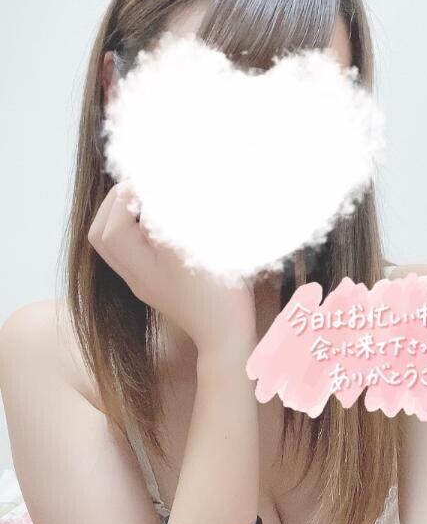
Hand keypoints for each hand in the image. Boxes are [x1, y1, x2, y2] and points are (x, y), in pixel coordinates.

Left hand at [87, 180, 256, 353]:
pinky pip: (132, 251)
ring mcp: (145, 282)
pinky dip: (138, 230)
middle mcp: (135, 276)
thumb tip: (153, 193)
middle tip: (142, 188)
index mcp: (141, 269)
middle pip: (102, 235)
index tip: (151, 185)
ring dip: (126, 216)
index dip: (127, 199)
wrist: (227, 337)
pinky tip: (163, 224)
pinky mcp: (157, 285)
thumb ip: (169, 221)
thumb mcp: (195, 251)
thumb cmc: (217, 294)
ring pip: (114, 243)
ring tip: (150, 202)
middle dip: (117, 204)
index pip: (112, 228)